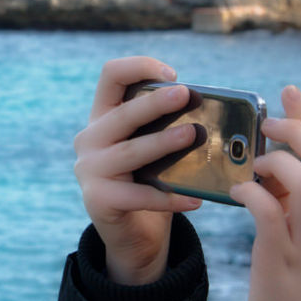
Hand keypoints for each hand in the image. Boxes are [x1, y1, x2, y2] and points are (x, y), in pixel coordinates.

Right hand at [73, 57, 203, 284]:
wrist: (132, 234)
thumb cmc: (149, 180)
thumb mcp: (151, 147)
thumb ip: (165, 125)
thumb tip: (211, 110)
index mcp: (103, 116)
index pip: (111, 76)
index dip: (139, 66)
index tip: (172, 74)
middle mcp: (89, 139)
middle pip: (122, 114)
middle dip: (155, 103)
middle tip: (186, 95)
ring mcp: (89, 170)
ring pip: (130, 152)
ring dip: (162, 142)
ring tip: (192, 136)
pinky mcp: (98, 200)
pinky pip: (139, 196)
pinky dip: (170, 198)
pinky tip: (195, 200)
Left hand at [230, 85, 300, 300]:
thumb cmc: (289, 277)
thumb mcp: (296, 231)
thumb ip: (288, 198)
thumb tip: (266, 160)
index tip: (287, 92)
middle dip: (300, 131)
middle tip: (267, 124)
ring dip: (281, 163)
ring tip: (255, 164)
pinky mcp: (281, 259)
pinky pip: (272, 216)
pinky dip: (254, 196)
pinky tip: (237, 194)